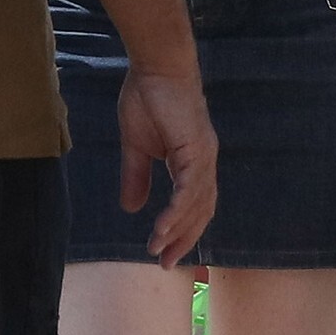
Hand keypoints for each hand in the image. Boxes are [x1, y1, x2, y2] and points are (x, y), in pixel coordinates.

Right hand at [117, 69, 217, 268]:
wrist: (156, 68)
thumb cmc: (148, 100)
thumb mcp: (136, 147)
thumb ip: (136, 177)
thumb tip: (131, 208)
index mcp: (192, 163)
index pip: (193, 206)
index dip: (180, 231)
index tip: (164, 254)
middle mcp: (204, 164)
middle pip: (201, 212)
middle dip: (184, 240)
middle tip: (167, 266)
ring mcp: (203, 157)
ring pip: (196, 204)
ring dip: (178, 230)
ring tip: (158, 250)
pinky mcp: (197, 149)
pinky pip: (190, 188)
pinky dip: (178, 210)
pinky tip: (163, 227)